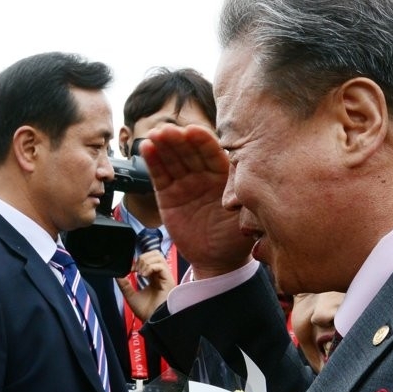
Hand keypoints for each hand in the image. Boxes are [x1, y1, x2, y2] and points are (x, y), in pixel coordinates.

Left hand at [117, 249, 175, 320]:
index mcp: (154, 277)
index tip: (130, 269)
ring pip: (158, 257)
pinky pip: (161, 265)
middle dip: (143, 258)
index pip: (149, 259)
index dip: (138, 260)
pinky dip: (150, 267)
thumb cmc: (146, 312)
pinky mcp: (169, 280)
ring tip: (140, 273)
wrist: (153, 322)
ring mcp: (165, 277)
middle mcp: (161, 275)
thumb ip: (124, 284)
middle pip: (155, 254)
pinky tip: (144, 275)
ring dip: (145, 262)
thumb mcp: (130, 295)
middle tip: (136, 270)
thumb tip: (117, 274)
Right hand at [140, 124, 254, 278]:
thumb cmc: (236, 237)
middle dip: (179, 140)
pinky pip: (160, 176)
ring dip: (163, 146)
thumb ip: (241, 190)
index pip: (213, 153)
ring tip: (155, 135)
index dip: (202, 142)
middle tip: (169, 130)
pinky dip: (153, 162)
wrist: (217, 261)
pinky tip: (147, 148)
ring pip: (173, 160)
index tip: (193, 131)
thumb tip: (244, 169)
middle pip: (190, 152)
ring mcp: (185, 184)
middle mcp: (204, 175)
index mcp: (225, 175)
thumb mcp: (245, 214)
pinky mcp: (168, 195)